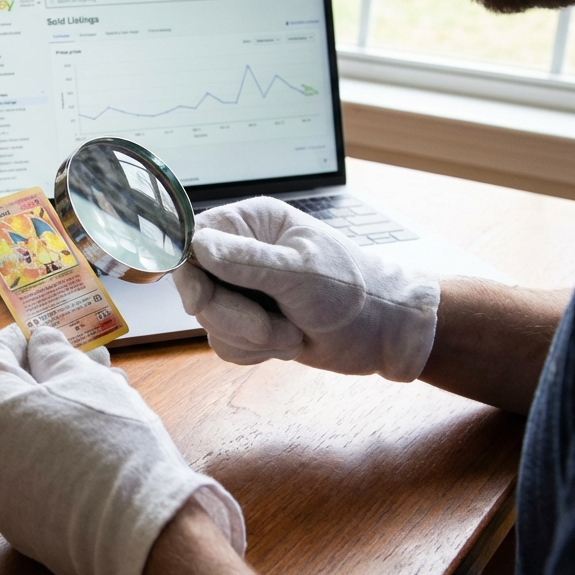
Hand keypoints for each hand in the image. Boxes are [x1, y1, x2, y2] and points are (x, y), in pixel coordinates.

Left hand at [0, 325, 244, 574]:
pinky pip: (30, 475)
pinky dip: (54, 451)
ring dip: (55, 413)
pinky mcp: (21, 526)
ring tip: (106, 399)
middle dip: (47, 376)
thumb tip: (39, 343)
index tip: (45, 331)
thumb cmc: (111, 439)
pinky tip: (96, 443)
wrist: (139, 531)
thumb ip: (53, 352)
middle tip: (89, 363)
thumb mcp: (85, 378)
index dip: (17, 338)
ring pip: (20, 438)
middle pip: (4, 400)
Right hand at [173, 197, 439, 381]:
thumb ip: (247, 260)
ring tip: (292, 331)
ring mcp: (242, 290)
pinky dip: (254, 351)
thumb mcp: (302, 272)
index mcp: (251, 223)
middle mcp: (240, 253)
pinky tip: (287, 341)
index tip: (202, 300)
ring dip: (251, 337)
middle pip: (197, 288)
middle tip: (272, 325)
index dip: (191, 274)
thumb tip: (198, 245)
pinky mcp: (246, 323)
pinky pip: (224, 343)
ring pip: (210, 321)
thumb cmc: (353, 290)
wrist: (383, 333)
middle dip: (234, 316)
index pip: (193, 240)